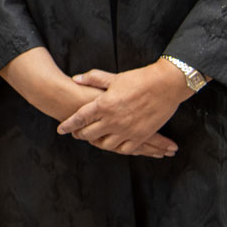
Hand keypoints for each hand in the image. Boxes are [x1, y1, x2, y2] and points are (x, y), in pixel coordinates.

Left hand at [56, 63, 187, 156]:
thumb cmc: (139, 79)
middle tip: (77, 134)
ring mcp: (127, 130)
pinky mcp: (141, 136)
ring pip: (105, 144)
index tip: (61, 130)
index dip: (68, 125)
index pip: (79, 118)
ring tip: (95, 140)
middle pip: (89, 134)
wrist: (166, 85)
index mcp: (103, 104)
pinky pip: (124, 149)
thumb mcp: (113, 77)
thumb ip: (92, 79)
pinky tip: (114, 144)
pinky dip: (116, 148)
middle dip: (80, 135)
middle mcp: (112, 120)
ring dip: (97, 143)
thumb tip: (75, 79)